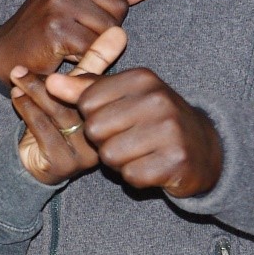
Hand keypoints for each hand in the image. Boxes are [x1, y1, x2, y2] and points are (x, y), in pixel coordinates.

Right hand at [0, 0, 153, 84]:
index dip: (107, 12)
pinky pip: (94, 48)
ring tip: (69, 43)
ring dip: (94, 46)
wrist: (6, 52)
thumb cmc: (45, 27)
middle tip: (75, 33)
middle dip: (103, 29)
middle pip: (119, 9)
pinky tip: (63, 54)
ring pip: (109, 31)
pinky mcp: (57, 30)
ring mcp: (59, 3)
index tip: (79, 17)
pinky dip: (82, 58)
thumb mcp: (79, 2)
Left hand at [10, 25, 124, 183]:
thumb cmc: (60, 121)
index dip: (75, 72)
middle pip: (79, 102)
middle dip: (47, 83)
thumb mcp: (79, 90)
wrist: (37, 166)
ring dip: (34, 93)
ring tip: (16, 78)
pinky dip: (28, 111)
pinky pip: (44, 131)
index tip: (51, 54)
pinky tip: (17, 98)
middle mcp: (106, 138)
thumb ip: (95, 64)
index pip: (99, 89)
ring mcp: (87, 154)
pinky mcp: (65, 163)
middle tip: (21, 69)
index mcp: (117, 117)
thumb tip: (117, 31)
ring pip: (60, 114)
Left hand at [43, 66, 223, 197]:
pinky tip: (152, 166)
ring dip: (120, 161)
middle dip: (104, 141)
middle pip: (95, 129)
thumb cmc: (154, 118)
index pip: (87, 102)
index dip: (94, 117)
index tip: (116, 118)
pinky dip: (137, 176)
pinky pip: (131, 176)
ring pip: (110, 155)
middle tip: (128, 138)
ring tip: (140, 152)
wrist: (203, 148)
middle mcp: (158, 100)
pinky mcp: (176, 162)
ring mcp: (170, 131)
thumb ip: (86, 89)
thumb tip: (50, 82)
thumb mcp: (123, 96)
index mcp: (142, 78)